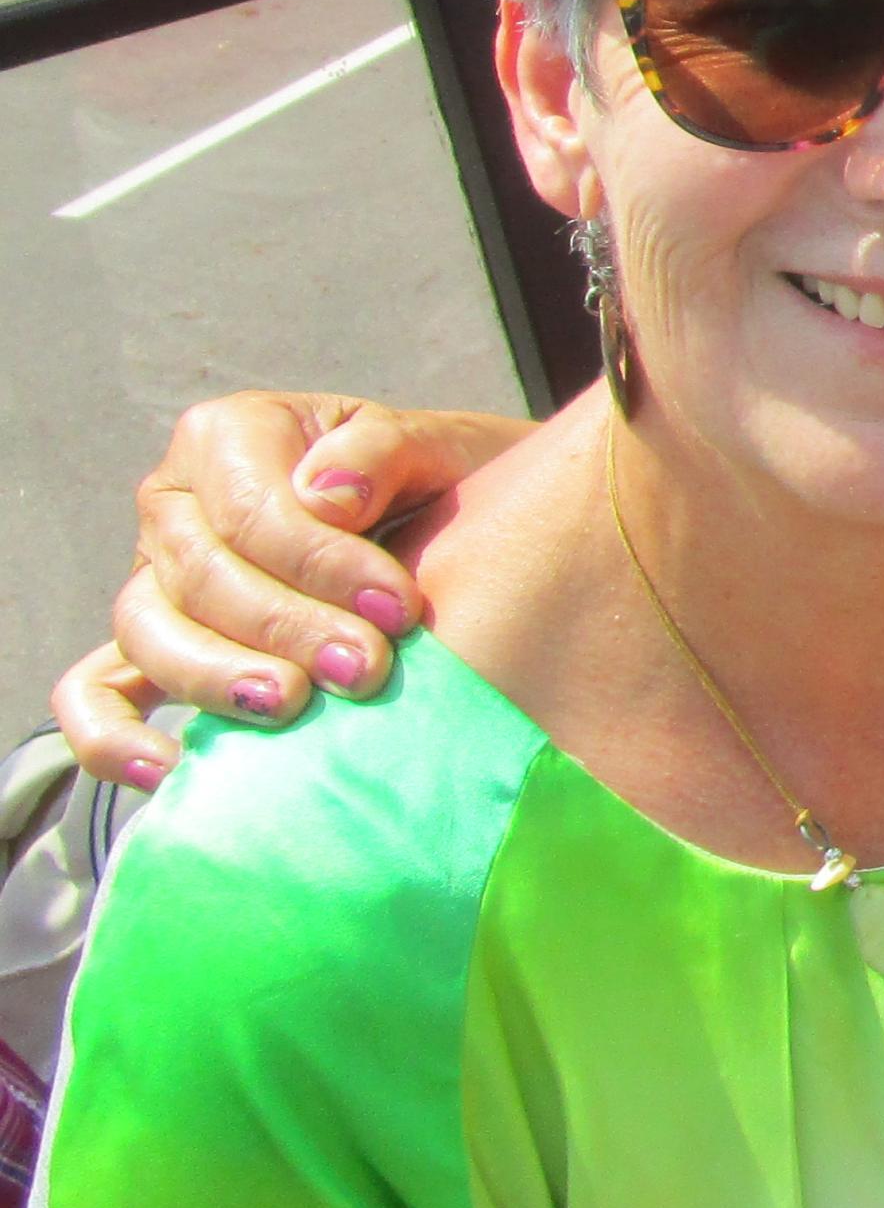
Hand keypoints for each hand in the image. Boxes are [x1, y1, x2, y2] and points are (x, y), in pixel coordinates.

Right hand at [55, 395, 504, 787]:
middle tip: (365, 670)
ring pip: (148, 633)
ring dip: (217, 678)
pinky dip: (111, 735)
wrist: (464, 525)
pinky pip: (97, 693)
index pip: (253, 510)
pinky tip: (165, 771)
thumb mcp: (433, 445)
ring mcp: (156, 579)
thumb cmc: (443, 481)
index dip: (322, 564)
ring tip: (291, 708)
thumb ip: (381, 451)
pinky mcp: (155, 648)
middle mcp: (177, 503)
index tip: (399, 609)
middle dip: (288, 629)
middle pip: (202, 576)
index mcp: (232, 436)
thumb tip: (325, 498)